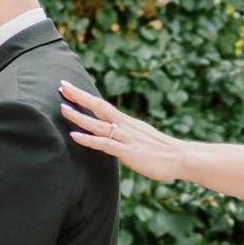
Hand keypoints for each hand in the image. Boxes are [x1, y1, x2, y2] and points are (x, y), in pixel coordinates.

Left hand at [60, 81, 190, 181]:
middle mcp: (125, 126)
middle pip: (98, 107)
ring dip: (79, 117)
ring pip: (98, 125)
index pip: (102, 106)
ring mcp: (126, 138)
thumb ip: (127, 135)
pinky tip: (75, 136)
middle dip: (79, 97)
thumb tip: (115, 135)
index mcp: (127, 122)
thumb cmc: (163, 151)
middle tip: (62, 86)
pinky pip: (104, 144)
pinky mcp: (128, 152)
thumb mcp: (142, 138)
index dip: (84, 97)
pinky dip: (89, 140)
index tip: (68, 88)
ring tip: (62, 108)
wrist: (181, 158)